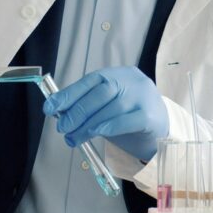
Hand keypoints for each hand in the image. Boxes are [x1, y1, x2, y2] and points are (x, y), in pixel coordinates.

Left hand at [44, 67, 168, 159]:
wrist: (162, 131)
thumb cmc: (129, 117)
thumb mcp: (108, 106)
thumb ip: (89, 106)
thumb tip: (59, 112)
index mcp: (119, 74)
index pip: (91, 80)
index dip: (69, 93)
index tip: (50, 107)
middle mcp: (133, 81)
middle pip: (102, 92)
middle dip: (77, 111)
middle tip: (62, 127)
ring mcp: (144, 97)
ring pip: (113, 108)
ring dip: (89, 125)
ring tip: (74, 138)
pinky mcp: (151, 116)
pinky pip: (128, 120)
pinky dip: (109, 126)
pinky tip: (97, 133)